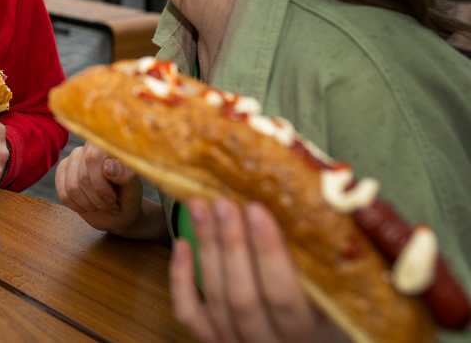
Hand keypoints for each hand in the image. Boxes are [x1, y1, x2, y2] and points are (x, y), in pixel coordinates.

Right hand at [55, 141, 162, 238]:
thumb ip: (125, 175)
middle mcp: (88, 147)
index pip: (94, 159)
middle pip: (82, 177)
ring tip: (100, 206)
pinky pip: (63, 193)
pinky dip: (77, 206)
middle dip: (97, 199)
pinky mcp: (63, 171)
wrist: (120, 211)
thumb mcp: (133, 189)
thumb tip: (108, 166)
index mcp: (108, 146)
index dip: (101, 185)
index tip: (113, 199)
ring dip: (88, 204)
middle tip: (110, 205)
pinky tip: (88, 206)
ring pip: (71, 187)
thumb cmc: (128, 197)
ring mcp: (73, 158)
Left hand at [171, 198, 346, 342]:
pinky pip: (190, 316)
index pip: (284, 297)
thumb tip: (324, 197)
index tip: (256, 209)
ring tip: (201, 207)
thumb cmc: (337, 312)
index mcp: (313, 334)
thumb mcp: (344, 297)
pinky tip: (181, 244)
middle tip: (223, 202)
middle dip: (231, 245)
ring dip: (207, 249)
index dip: (268, 252)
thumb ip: (331, 261)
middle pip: (243, 297)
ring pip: (217, 301)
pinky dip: (180, 281)